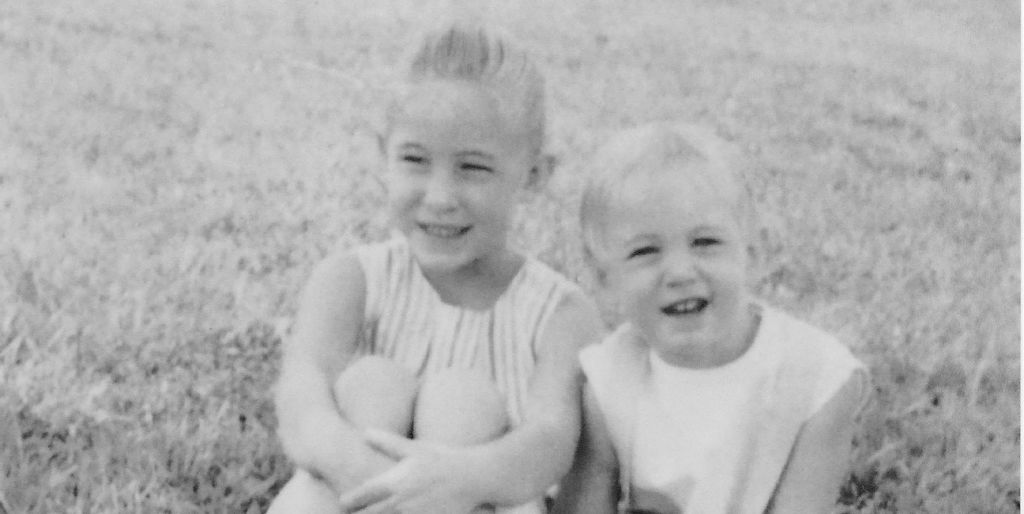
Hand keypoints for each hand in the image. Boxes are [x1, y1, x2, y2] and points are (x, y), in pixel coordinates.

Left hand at [338, 429, 482, 513]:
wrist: (473, 477)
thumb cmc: (443, 458)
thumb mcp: (415, 448)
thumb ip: (388, 442)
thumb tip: (365, 432)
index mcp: (394, 482)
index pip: (360, 496)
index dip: (348, 500)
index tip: (344, 502)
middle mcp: (399, 502)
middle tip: (353, 512)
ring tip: (375, 513)